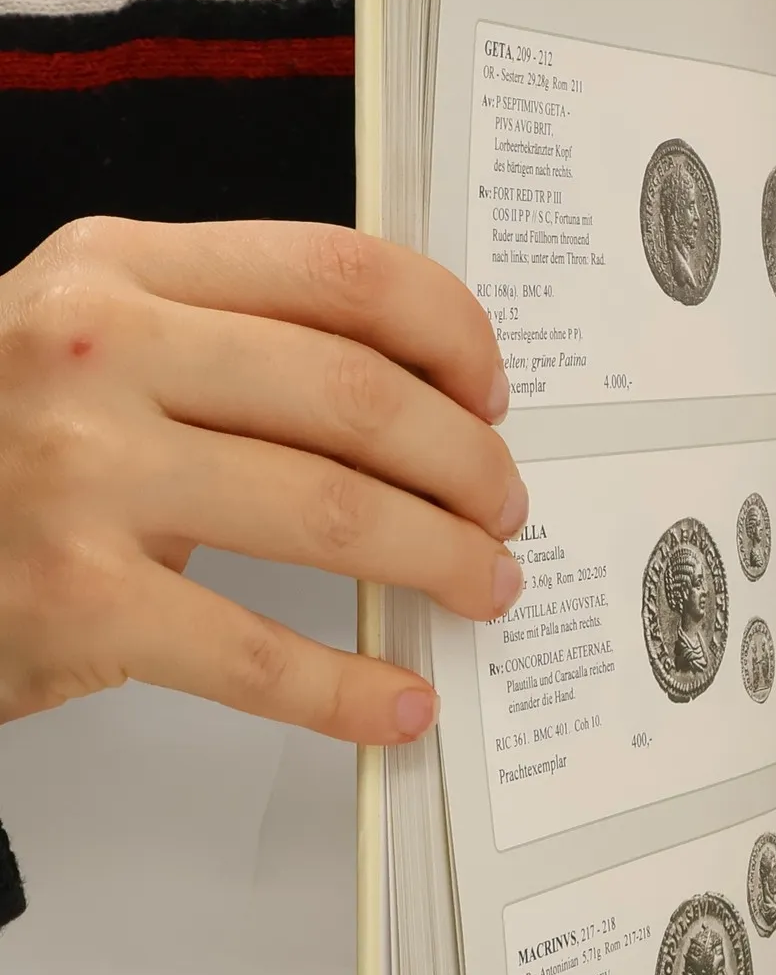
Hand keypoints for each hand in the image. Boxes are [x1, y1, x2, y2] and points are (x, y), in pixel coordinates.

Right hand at [0, 218, 525, 742]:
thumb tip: (425, 401)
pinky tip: (399, 704)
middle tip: (504, 509)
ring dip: (442, 560)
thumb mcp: (91, 337)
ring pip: (335, 512)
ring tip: (484, 586)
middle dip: (468, 464)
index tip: (492, 395)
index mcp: (120, 269)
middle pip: (359, 396)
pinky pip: (258, 653)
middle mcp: (97, 351)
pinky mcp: (74, 600)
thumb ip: (230, 336)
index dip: (452, 334)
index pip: (341, 272)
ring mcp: (80, 475)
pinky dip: (349, 691)